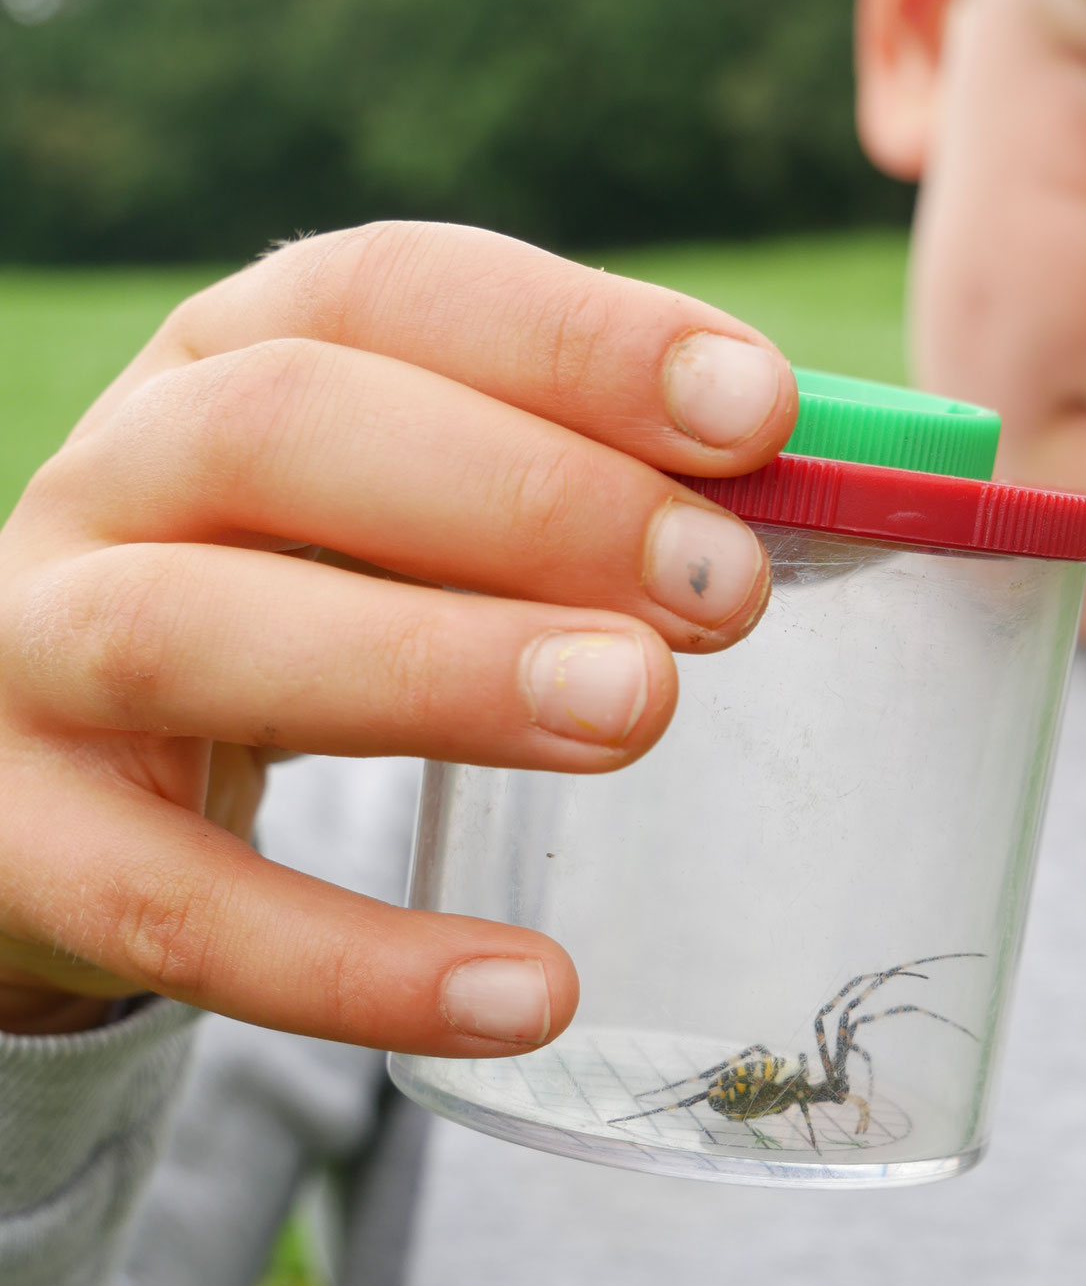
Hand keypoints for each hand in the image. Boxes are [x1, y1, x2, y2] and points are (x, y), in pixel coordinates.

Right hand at [0, 222, 794, 1049]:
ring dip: (432, 667)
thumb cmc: (290, 616)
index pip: (383, 292)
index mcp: (224, 363)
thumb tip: (808, 491)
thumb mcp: (392, 526)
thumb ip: (553, 494)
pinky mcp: (21, 844)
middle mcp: (111, 480)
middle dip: (526, 496)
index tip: (759, 408)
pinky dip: (356, 960)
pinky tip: (530, 993)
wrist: (47, 779)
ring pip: (192, 635)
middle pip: (282, 431)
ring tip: (640, 711)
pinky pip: (177, 907)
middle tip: (727, 588)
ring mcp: (34, 656)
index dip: (571, 337)